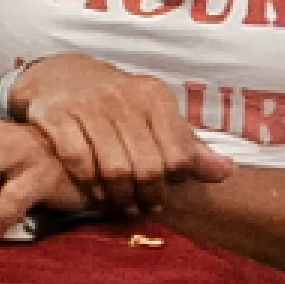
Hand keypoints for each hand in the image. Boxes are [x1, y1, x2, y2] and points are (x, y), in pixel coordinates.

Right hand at [8, 55, 212, 207]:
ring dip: (120, 196)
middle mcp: (123, 97)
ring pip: (114, 167)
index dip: (175, 180)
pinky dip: (90, 184)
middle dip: (148, 194)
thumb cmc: (119, 105)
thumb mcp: (156, 117)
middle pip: (148, 166)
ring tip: (123, 205)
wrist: (63, 75)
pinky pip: (78, 160)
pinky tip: (97, 194)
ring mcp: (88, 105)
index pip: (178, 155)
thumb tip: (227, 172)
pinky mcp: (57, 115)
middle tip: (144, 207)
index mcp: (154, 96)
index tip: (167, 190)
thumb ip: (189, 146)